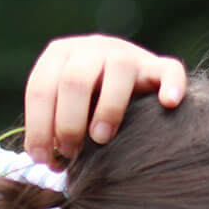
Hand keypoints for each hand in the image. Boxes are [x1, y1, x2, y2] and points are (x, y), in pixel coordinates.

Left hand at [22, 34, 185, 166]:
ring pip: (119, 68)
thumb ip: (51, 128)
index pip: (40, 87)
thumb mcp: (62, 109)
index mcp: (60, 55)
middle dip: (68, 122)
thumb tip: (43, 160)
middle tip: (71, 152)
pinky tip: (167, 104)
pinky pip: (169, 69)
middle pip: (75, 79)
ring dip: (108, 108)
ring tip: (102, 138)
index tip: (41, 159)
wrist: (128, 85)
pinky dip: (170, 85)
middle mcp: (91, 48)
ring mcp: (127, 53)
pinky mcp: (157, 65)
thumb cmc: (85, 107)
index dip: (38, 127)